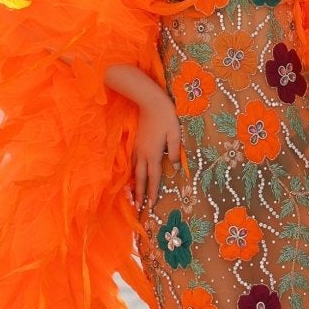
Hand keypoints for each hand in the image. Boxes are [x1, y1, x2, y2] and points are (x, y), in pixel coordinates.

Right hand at [132, 91, 180, 211]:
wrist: (150, 101)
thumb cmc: (166, 116)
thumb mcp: (175, 134)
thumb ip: (175, 152)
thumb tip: (175, 168)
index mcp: (154, 154)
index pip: (153, 178)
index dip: (152, 192)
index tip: (151, 205)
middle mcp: (143, 154)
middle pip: (140, 178)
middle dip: (139, 193)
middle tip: (138, 207)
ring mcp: (138, 148)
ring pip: (134, 170)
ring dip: (134, 184)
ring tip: (133, 195)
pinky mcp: (136, 142)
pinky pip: (133, 162)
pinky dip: (132, 172)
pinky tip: (133, 174)